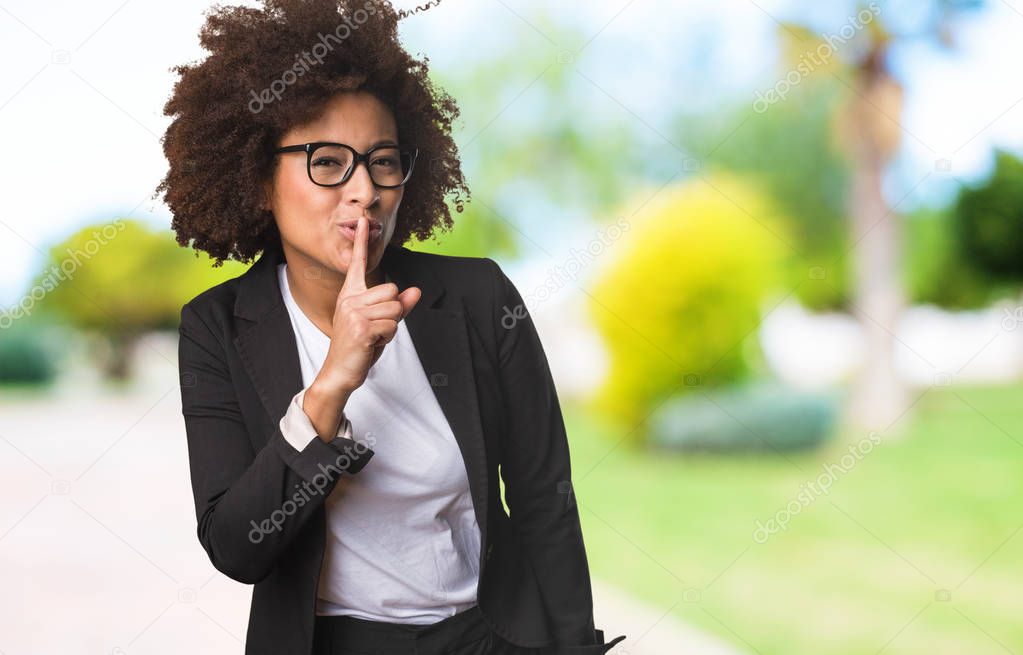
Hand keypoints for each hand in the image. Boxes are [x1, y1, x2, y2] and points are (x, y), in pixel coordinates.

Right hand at [318, 215, 420, 393]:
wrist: (340, 372)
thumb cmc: (359, 347)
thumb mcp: (380, 323)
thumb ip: (398, 306)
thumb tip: (416, 291)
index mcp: (350, 295)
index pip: (356, 263)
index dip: (361, 241)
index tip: (363, 220)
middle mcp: (350, 299)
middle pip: (393, 290)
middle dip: (394, 311)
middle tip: (376, 328)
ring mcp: (354, 313)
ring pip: (396, 308)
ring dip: (392, 326)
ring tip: (373, 336)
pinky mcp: (362, 328)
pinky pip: (393, 325)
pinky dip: (389, 337)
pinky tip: (372, 344)